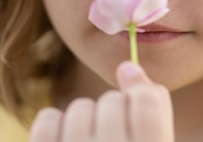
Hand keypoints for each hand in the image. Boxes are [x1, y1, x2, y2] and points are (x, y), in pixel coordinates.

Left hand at [29, 62, 173, 141]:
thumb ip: (154, 113)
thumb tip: (128, 67)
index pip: (148, 107)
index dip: (142, 90)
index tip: (134, 83)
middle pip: (113, 103)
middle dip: (115, 108)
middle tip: (117, 131)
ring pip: (80, 108)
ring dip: (87, 116)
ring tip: (93, 139)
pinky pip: (48, 121)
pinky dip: (55, 124)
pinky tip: (66, 139)